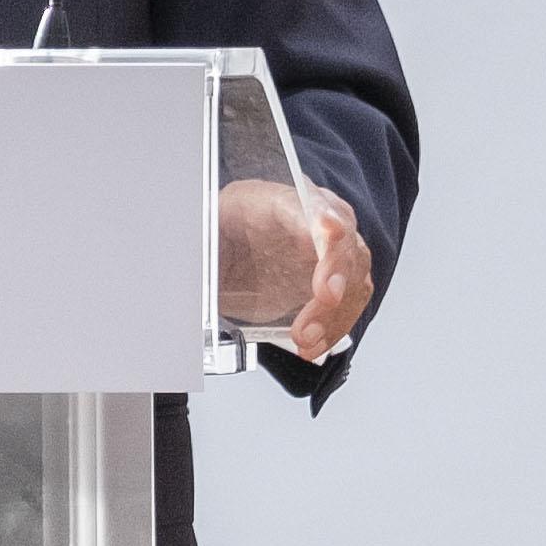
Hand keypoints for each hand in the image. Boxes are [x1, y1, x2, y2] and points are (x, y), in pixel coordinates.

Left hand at [217, 176, 376, 361]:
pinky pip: (349, 300)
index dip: (321, 219)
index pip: (307, 204)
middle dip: (338, 270)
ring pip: (355, 272)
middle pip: (342, 238)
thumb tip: (190, 275)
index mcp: (269, 201)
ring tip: (306, 339)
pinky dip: (335, 326)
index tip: (328, 232)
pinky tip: (313, 344)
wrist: (221, 254)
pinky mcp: (329, 280)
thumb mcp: (200, 243)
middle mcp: (309, 219)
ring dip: (336, 310)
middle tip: (326, 298)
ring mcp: (324, 250)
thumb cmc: (213, 241)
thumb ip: (204, 255)